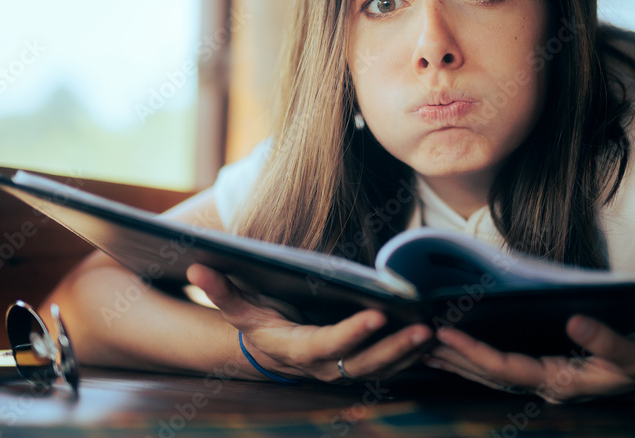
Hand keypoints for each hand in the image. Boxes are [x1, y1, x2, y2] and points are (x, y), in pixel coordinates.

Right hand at [187, 263, 431, 382]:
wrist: (271, 354)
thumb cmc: (258, 324)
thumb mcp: (239, 309)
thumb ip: (221, 290)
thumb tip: (196, 263)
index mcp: (297, 349)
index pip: (327, 344)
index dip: (352, 334)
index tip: (376, 315)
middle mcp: (324, 366)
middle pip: (363, 363)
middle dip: (394, 348)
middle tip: (421, 329)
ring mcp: (345, 370)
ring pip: (383, 369)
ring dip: (410, 353)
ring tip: (436, 332)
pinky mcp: (361, 366)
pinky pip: (392, 367)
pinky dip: (414, 356)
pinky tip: (438, 339)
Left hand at [423, 315, 634, 402]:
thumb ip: (605, 340)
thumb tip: (574, 322)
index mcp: (562, 381)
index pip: (506, 368)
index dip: (473, 352)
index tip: (445, 334)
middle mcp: (548, 385)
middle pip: (489, 374)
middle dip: (452, 358)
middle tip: (415, 340)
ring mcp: (548, 381)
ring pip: (492, 374)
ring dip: (458, 361)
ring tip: (424, 346)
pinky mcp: (550, 372)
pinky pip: (504, 369)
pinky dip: (478, 359)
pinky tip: (461, 350)